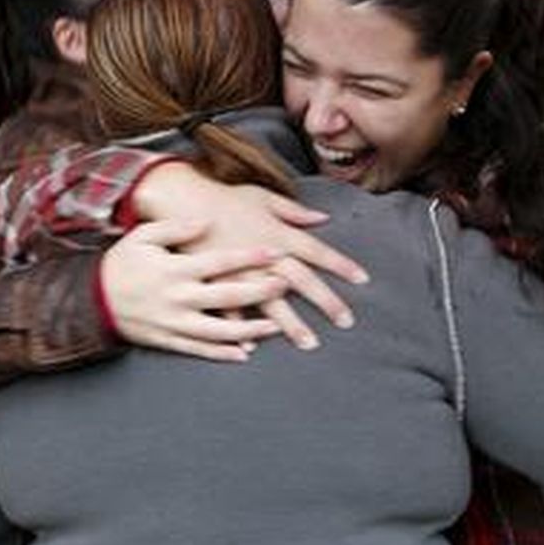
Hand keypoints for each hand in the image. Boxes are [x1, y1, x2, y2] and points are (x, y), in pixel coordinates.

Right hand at [101, 219, 292, 359]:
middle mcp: (178, 297)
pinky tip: (244, 353)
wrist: (93, 298)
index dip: (249, 257)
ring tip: (274, 326)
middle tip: (285, 284)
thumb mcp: (143, 236)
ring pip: (219, 330)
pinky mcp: (169, 341)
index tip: (273, 251)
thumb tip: (205, 221)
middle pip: (227, 296)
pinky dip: (223, 353)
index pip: (219, 261)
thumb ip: (176, 227)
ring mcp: (174, 323)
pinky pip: (200, 350)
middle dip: (260, 291)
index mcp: (174, 268)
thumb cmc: (123, 263)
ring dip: (249, 329)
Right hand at [130, 164, 368, 347]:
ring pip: (270, 303)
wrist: (181, 201)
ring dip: (291, 324)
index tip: (363, 279)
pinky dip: (241, 327)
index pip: (316, 251)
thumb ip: (293, 210)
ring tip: (308, 343)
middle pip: (300, 281)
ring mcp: (241, 272)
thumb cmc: (224, 198)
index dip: (341, 264)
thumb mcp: (261, 196)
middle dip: (325, 301)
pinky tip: (253, 347)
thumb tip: (322, 218)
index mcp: (277, 233)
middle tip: (346, 321)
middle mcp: (263, 256)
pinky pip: (230, 311)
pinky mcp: (217, 284)